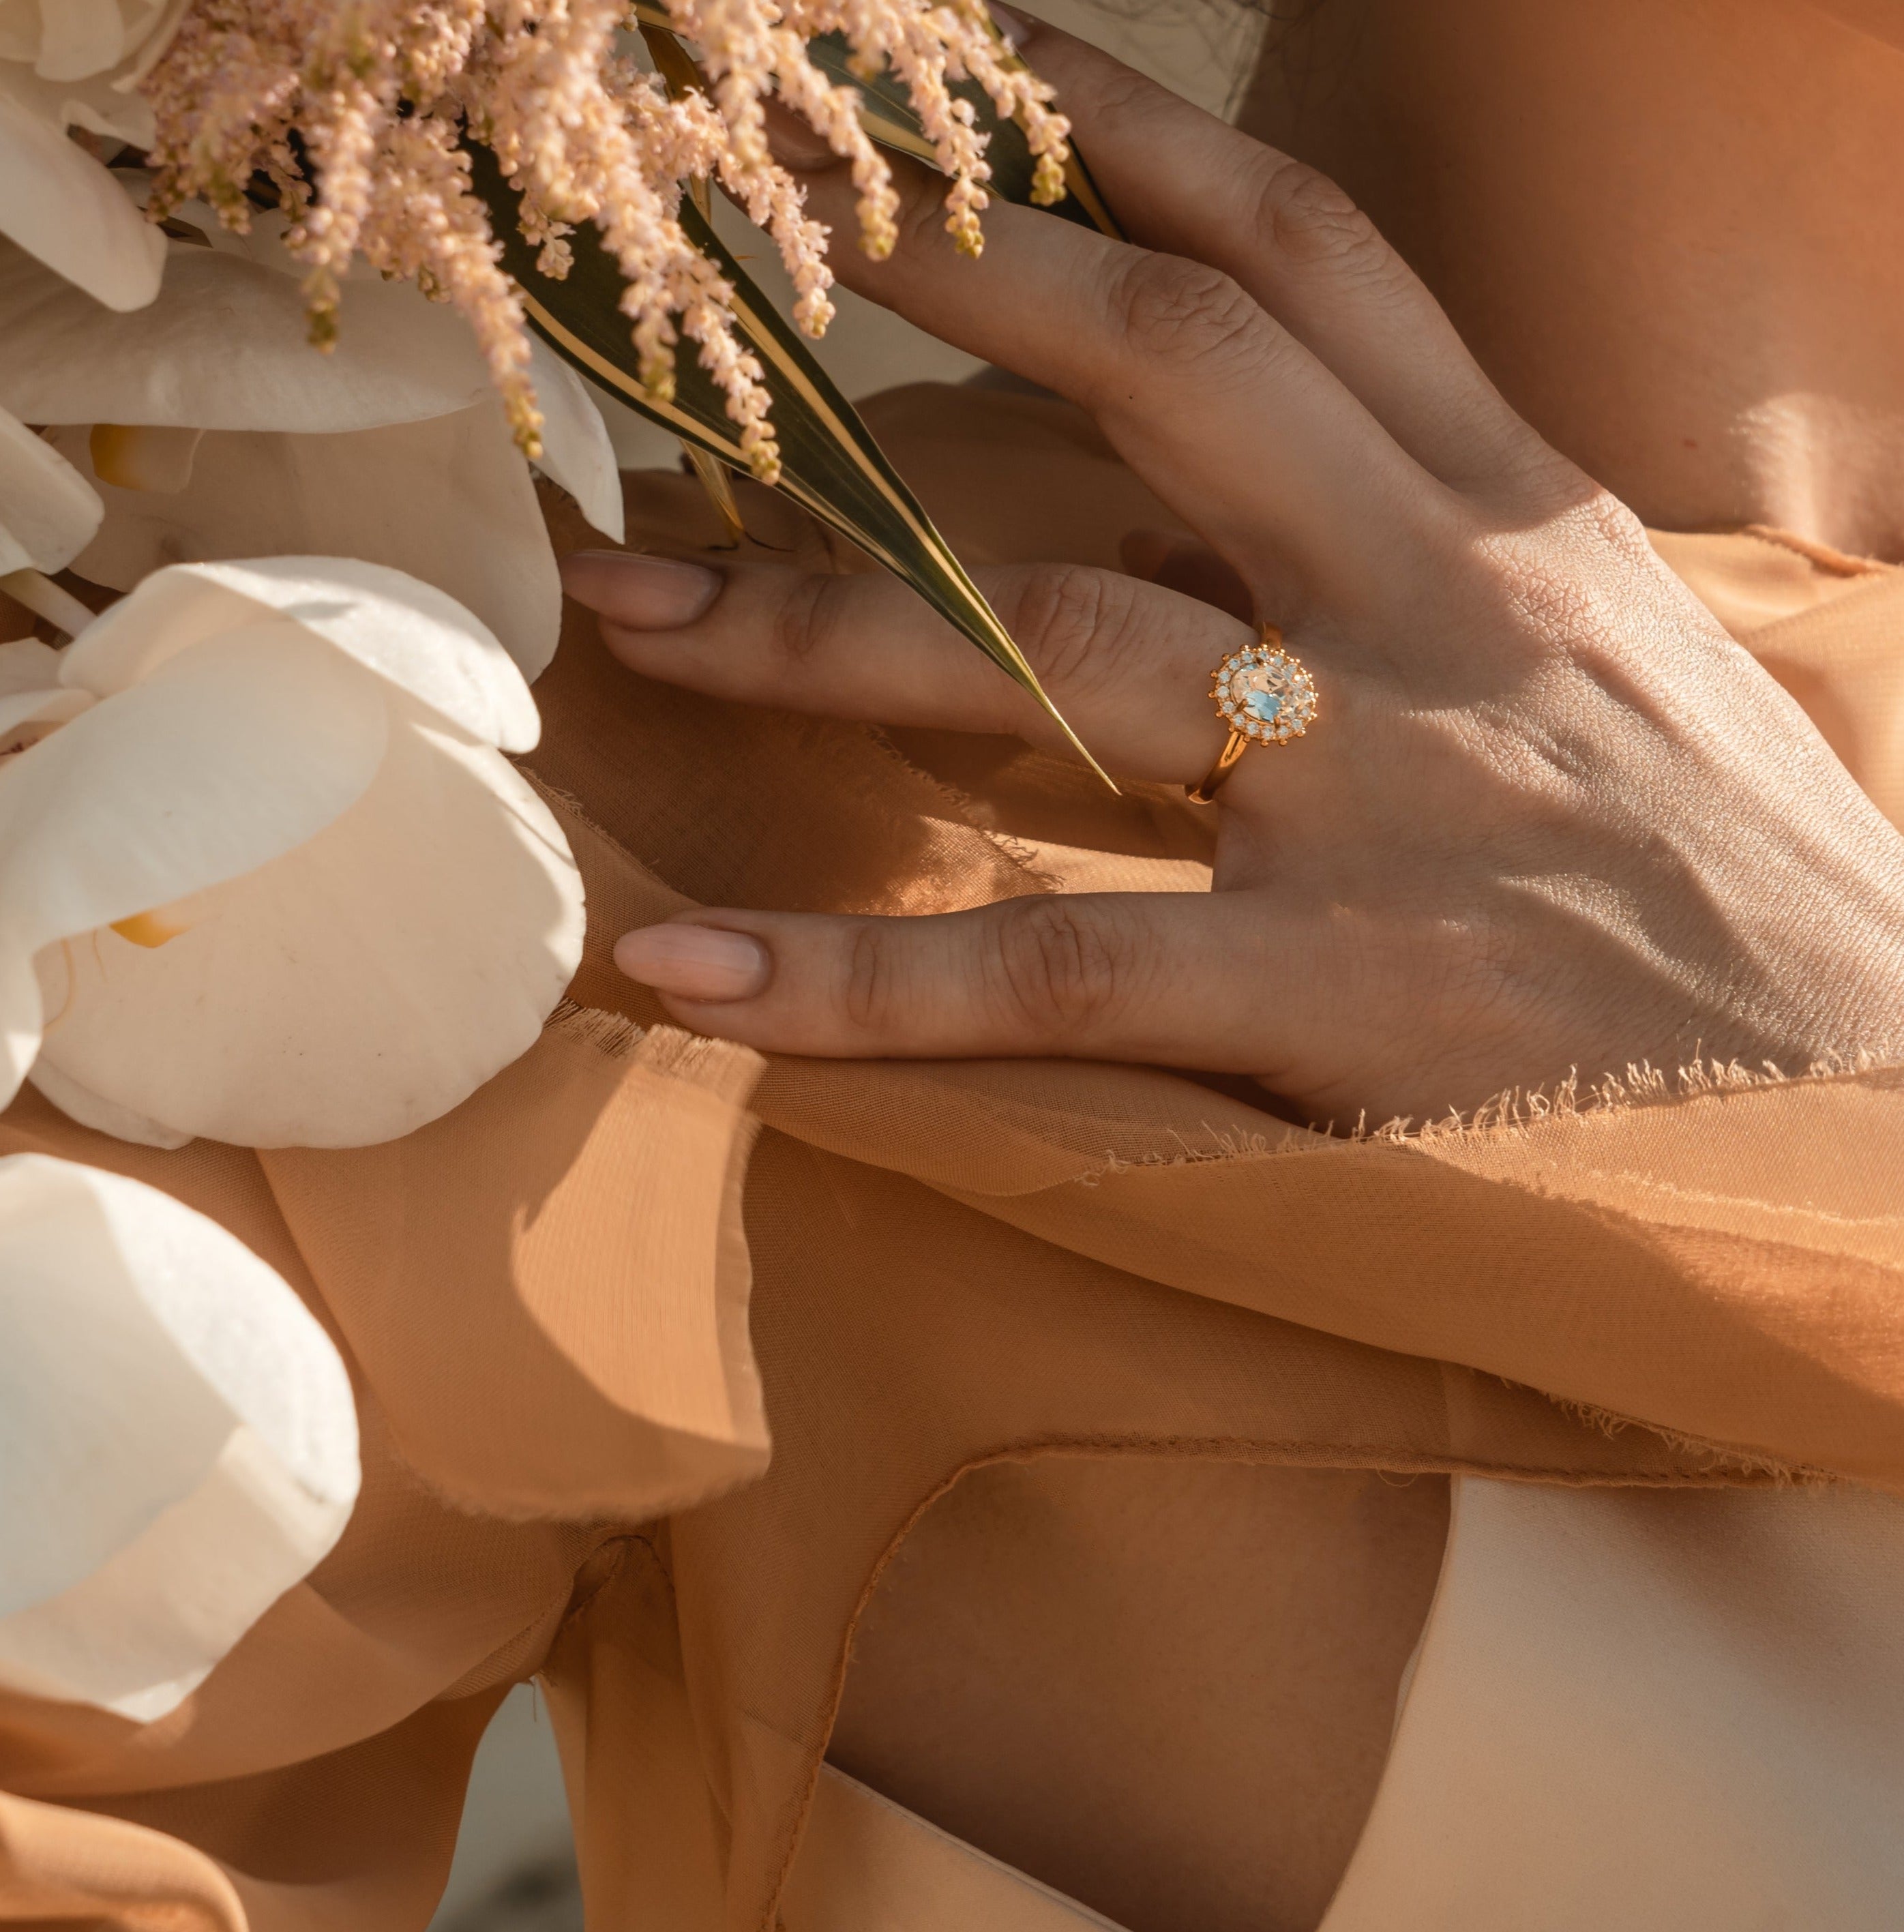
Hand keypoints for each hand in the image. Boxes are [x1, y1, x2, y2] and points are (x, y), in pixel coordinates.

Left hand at [561, 23, 1903, 1123]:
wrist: (1889, 1130)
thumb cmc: (1740, 898)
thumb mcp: (1617, 666)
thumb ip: (1432, 561)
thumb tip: (1221, 507)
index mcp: (1515, 517)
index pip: (1305, 253)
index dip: (1115, 131)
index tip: (940, 61)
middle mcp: (1448, 612)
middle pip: (1168, 365)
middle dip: (938, 270)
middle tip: (716, 238)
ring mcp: (1395, 800)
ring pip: (1060, 652)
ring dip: (818, 623)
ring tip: (629, 610)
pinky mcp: (1347, 1002)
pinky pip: (1050, 973)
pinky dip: (855, 979)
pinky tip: (690, 967)